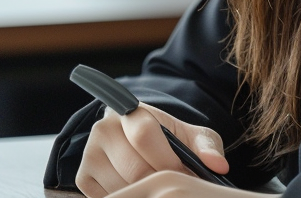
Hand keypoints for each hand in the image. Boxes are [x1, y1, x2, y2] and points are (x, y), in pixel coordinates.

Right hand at [76, 103, 230, 197]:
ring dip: (145, 193)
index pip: (144, 134)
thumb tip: (218, 166)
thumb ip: (207, 147)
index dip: (167, 159)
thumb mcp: (193, 136)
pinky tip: (141, 190)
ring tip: (158, 186)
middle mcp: (104, 129)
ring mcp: (89, 154)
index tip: (183, 172)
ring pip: (121, 187)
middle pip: (133, 167)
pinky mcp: (82, 178)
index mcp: (132, 111)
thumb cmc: (171, 139)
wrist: (143, 141)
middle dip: (159, 181)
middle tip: (173, 184)